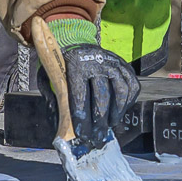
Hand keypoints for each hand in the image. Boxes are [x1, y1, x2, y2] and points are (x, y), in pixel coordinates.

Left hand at [33, 15, 138, 149]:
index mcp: (75, 65)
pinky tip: (118, 113)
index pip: (80, 95)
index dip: (82, 118)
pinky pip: (132, 87)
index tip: (82, 134)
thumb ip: (54, 100)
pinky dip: (127, 103)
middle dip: (99, 122)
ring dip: (115, 114)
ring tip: (109, 126)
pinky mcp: (125, 66)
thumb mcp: (49, 78)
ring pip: (120, 93)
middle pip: (102, 97)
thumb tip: (62, 127)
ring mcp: (113, 63)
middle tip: (97, 137)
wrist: (76, 43)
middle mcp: (97, 62)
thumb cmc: (62, 66)